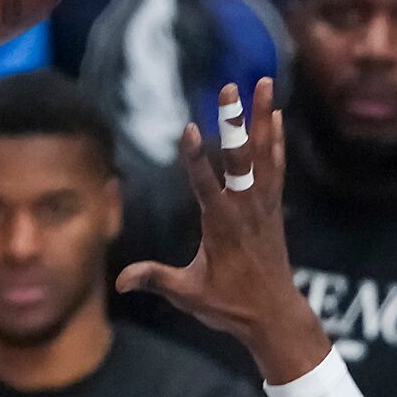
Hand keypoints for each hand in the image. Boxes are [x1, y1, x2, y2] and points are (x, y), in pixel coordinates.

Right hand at [115, 81, 332, 380]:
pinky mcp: (273, 207)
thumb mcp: (188, 295)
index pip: (206, 185)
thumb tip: (120, 282)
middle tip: (229, 88)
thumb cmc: (229, 306)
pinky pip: (276, 166)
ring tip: (263, 81)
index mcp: (221, 227)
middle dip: (233, 122)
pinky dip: (275, 140)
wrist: (274, 315)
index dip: (196, 157)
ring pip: (263, 153)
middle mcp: (245, 209)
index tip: (191, 127)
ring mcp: (263, 205)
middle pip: (239, 158)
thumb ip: (156, 280)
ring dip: (262, 116)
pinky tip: (275, 116)